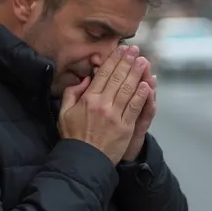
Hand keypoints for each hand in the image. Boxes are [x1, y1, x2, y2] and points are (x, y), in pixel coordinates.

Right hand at [59, 46, 150, 164]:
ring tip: (143, 61)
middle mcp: (102, 105)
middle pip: (117, 78)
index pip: (103, 74)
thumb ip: (72, 93)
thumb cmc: (73, 136)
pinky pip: (135, 108)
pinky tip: (147, 85)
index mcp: (88, 99)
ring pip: (128, 90)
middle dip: (127, 62)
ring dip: (137, 74)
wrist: (83, 160)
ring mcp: (115, 116)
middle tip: (135, 50)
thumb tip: (86, 79)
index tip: (121, 50)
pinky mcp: (125, 128)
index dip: (114, 60)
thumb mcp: (64, 112)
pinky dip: (141, 96)